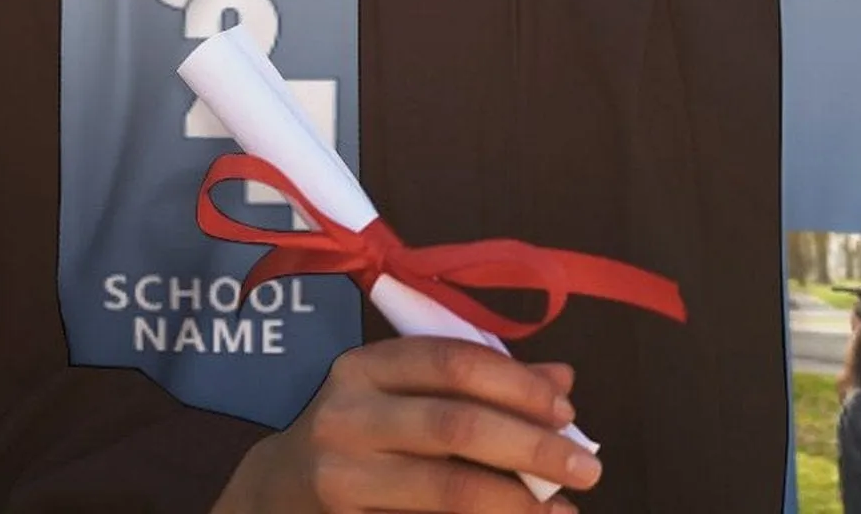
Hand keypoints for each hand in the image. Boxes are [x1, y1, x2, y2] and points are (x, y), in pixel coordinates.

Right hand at [213, 337, 598, 512]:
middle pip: (456, 426)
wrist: (273, 496)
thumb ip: (477, 381)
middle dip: (530, 446)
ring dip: (515, 502)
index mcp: (365, 366)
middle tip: (587, 467)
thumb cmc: (358, 430)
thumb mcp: (402, 392)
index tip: (567, 409)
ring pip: (445, 490)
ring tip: (561, 511)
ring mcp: (341, 477)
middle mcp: (348, 415)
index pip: (453, 361)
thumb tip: (563, 379)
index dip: (516, 383)